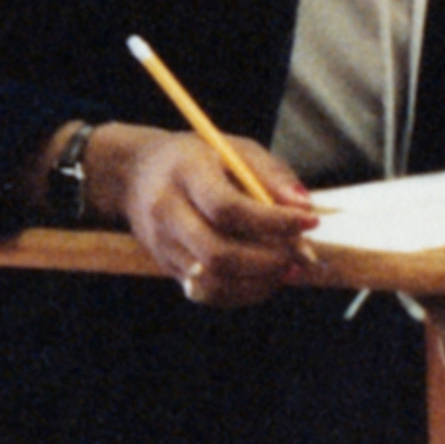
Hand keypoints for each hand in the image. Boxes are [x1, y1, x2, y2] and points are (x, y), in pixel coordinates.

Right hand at [95, 120, 319, 310]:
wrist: (134, 175)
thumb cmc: (195, 159)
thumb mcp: (234, 149)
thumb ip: (272, 175)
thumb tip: (305, 208)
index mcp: (184, 175)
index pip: (228, 209)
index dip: (274, 221)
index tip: (310, 221)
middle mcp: (167, 214)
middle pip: (218, 254)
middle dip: (269, 260)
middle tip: (301, 254)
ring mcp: (163, 246)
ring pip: (214, 282)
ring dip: (259, 282)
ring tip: (287, 268)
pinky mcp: (167, 267)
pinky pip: (208, 293)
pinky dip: (243, 292)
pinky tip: (264, 278)